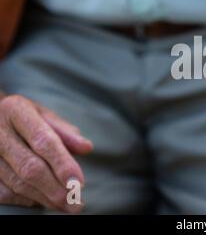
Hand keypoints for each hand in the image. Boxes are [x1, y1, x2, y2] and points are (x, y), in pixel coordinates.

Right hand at [0, 94, 92, 212]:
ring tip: (66, 204)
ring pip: (17, 183)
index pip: (43, 141)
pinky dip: (25, 199)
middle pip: (30, 167)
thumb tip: (87, 148)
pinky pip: (3, 193)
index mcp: (16, 111)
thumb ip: (65, 132)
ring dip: (44, 198)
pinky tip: (42, 199)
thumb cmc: (25, 117)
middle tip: (76, 203)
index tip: (78, 183)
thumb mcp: (45, 115)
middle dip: (56, 189)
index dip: (62, 164)